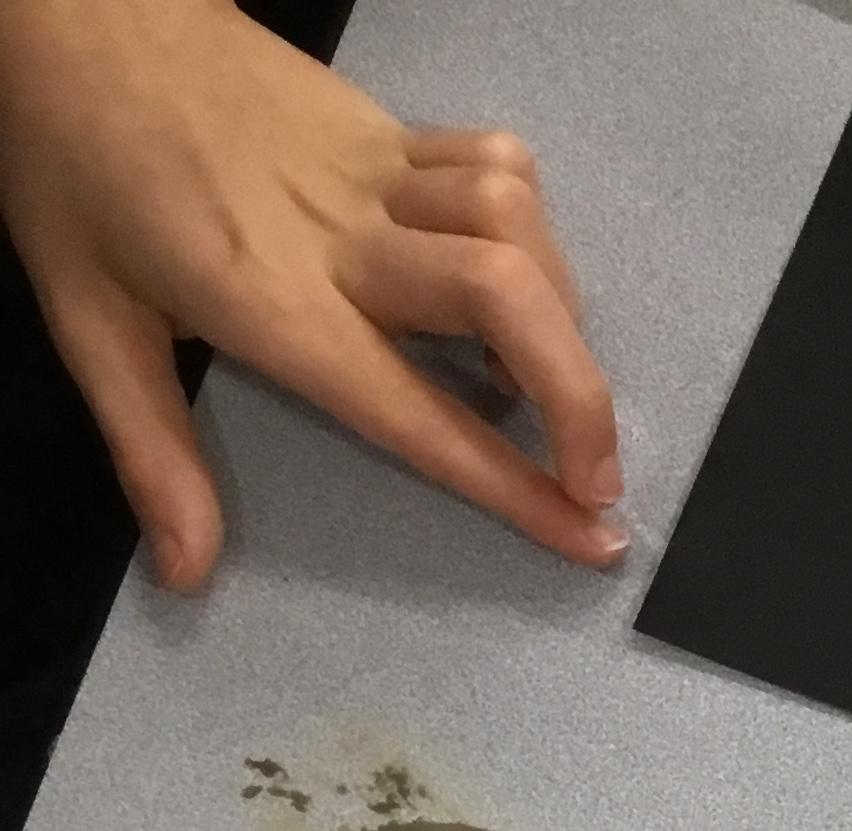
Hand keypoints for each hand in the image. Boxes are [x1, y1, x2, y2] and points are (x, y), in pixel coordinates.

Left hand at [0, 0, 621, 588]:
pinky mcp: (389, 125)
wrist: (75, 13)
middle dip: (580, 395)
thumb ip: (151, 451)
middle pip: (506, 296)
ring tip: (534, 363)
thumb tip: (184, 571)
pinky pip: (498, 163)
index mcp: (271, 303)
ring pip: (515, 225)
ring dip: (556, 306)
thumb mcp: (87, 320)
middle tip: (596, 471)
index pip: (418, 411)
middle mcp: (341, 237)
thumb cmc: (73, 169)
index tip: (591, 535)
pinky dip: (530, 225)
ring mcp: (374, 170)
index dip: (513, 484)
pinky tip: (503, 263)